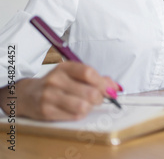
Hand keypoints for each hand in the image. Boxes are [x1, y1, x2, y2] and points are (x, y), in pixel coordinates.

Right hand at [2, 62, 121, 120]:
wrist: (27, 94)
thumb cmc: (57, 83)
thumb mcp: (73, 74)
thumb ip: (96, 78)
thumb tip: (116, 87)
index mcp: (65, 67)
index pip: (89, 73)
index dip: (103, 83)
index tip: (110, 90)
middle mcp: (56, 80)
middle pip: (89, 92)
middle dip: (100, 98)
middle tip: (98, 99)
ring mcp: (50, 96)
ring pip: (83, 106)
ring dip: (90, 107)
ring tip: (86, 104)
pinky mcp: (47, 111)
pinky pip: (74, 116)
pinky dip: (80, 114)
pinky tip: (75, 110)